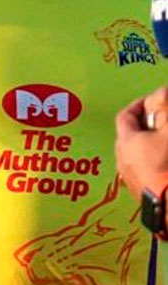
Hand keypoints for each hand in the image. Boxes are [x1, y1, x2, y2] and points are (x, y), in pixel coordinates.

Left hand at [115, 87, 167, 201]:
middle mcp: (122, 160)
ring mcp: (130, 178)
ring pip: (138, 154)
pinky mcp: (141, 193)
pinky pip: (144, 170)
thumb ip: (165, 109)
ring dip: (151, 145)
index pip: (125, 115)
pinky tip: (166, 165)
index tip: (155, 101)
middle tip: (164, 121)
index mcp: (126, 141)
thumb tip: (162, 92)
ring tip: (166, 142)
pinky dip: (154, 162)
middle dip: (148, 125)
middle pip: (130, 134)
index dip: (140, 105)